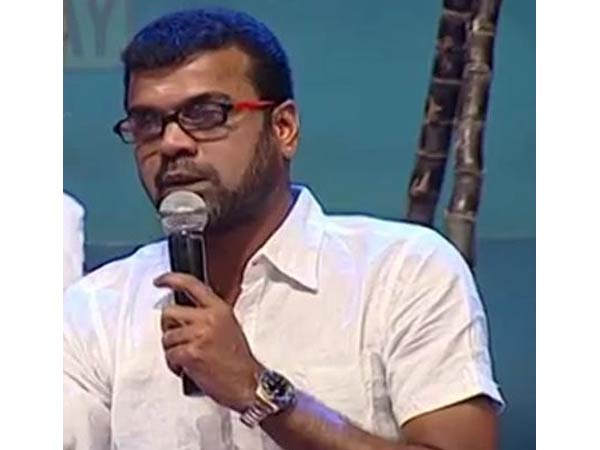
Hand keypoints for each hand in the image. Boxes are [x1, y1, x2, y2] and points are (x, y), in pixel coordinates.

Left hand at [155, 272, 262, 411]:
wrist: (248, 383)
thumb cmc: (238, 361)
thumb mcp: (228, 327)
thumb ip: (208, 316)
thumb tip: (185, 315)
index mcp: (219, 309)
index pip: (191, 285)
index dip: (171, 280)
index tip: (159, 281)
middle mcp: (209, 318)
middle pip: (169, 312)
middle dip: (168, 328)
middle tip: (178, 340)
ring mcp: (199, 335)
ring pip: (167, 338)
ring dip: (173, 351)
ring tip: (189, 359)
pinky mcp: (191, 353)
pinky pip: (170, 355)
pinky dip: (175, 365)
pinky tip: (188, 369)